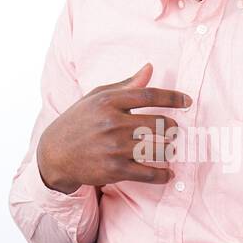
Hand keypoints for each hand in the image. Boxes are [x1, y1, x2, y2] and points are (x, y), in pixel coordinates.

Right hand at [36, 62, 191, 193]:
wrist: (55, 154)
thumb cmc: (78, 121)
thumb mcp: (97, 98)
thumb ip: (125, 85)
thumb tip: (150, 68)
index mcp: (108, 101)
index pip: (149, 95)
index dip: (173, 97)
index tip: (187, 101)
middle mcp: (112, 123)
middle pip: (159, 123)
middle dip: (173, 127)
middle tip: (174, 130)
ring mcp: (114, 148)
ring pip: (158, 148)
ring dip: (170, 149)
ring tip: (170, 148)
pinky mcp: (115, 170)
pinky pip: (149, 173)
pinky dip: (163, 174)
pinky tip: (167, 173)